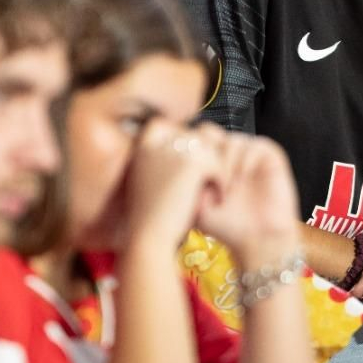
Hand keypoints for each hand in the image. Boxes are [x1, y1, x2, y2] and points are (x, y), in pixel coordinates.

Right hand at [121, 120, 221, 252]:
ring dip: (213, 168)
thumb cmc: (147, 214)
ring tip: (209, 190)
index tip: (184, 165)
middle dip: (201, 157)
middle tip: (200, 182)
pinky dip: (220, 182)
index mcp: (142, 142)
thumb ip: (159, 157)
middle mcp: (157, 140)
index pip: (166, 125)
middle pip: (191, 135)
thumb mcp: (145, 177)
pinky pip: (217, 164)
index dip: (180, 142)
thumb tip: (182, 145)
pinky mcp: (192, 162)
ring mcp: (174, 148)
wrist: (147, 236)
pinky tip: (213, 198)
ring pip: (208, 147)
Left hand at [194, 128, 300, 265]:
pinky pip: (254, 145)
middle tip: (207, 178)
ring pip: (231, 139)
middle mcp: (229, 154)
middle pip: (210, 131)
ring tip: (225, 188)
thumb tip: (176, 156)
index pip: (195, 139)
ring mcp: (249, 153)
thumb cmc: (227, 226)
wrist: (256, 241)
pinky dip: (245, 162)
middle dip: (206, 153)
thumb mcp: (195, 202)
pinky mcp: (270, 156)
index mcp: (210, 160)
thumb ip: (185, 179)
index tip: (191, 176)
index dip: (191, 153)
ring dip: (225, 163)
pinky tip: (241, 181)